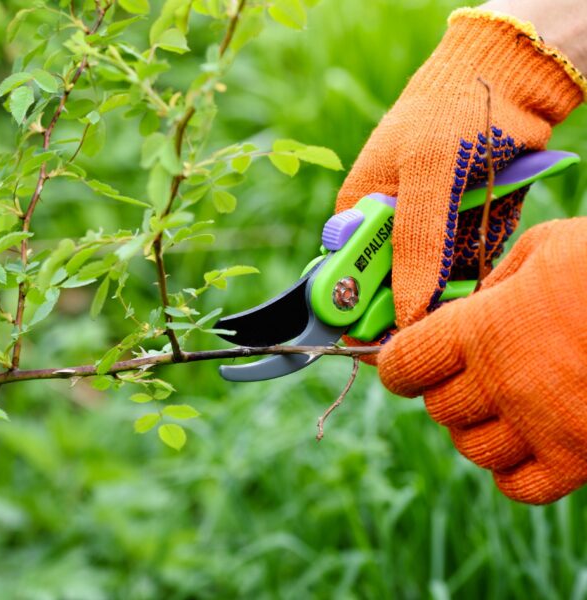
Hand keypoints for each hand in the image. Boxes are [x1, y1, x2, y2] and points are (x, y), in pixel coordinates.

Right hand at [337, 8, 584, 328]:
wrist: (505, 82)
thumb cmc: (451, 113)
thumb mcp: (428, 174)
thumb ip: (414, 243)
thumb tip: (404, 311)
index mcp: (359, 212)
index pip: (348, 276)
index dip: (362, 310)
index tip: (387, 333)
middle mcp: (388, 229)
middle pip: (390, 290)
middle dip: (414, 300)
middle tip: (440, 295)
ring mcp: (424, 233)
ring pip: (429, 286)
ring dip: (451, 283)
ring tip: (469, 250)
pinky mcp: (456, 235)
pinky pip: (462, 270)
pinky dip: (475, 267)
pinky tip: (484, 242)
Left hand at [378, 219, 586, 503]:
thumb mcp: (546, 247)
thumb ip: (497, 279)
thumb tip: (475, 303)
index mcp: (483, 328)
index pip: (405, 364)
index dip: (396, 365)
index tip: (402, 363)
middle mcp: (502, 383)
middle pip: (438, 408)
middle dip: (441, 390)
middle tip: (462, 373)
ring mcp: (542, 427)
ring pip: (470, 449)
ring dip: (472, 428)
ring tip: (494, 405)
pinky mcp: (581, 461)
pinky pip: (519, 486)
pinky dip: (509, 469)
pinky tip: (524, 440)